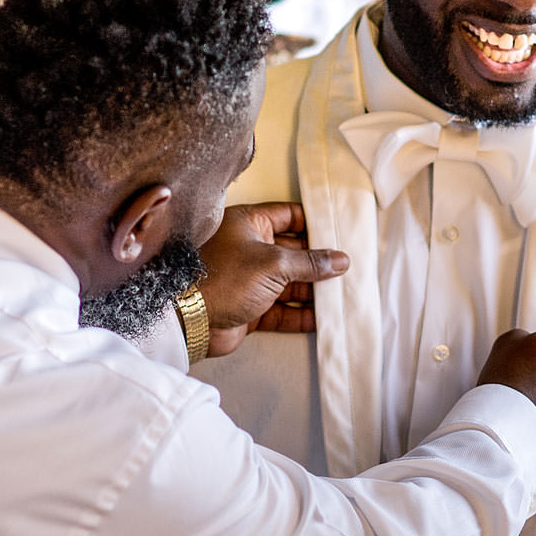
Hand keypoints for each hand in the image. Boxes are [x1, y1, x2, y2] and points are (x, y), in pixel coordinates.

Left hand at [195, 202, 347, 357]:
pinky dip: (300, 314)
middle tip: (346, 267)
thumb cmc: (222, 278)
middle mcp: (248, 249)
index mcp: (248, 225)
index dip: (313, 223)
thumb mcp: (274, 263)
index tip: (338, 231)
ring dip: (313, 290)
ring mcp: (249, 280)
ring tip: (341, 294)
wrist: (189, 319)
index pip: (288, 216)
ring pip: (289, 283)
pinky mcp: (250, 308)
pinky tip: (320, 318)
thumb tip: (339, 260)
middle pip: (293, 252)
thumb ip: (310, 262)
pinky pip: (281, 310)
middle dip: (319, 262)